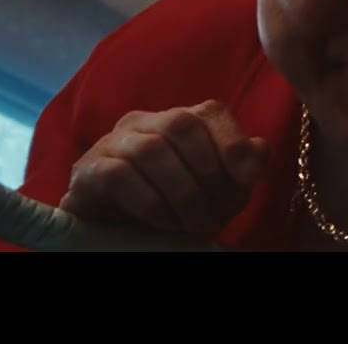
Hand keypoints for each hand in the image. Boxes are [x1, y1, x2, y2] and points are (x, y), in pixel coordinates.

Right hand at [60, 99, 269, 236]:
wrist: (119, 235)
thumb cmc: (175, 206)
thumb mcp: (218, 191)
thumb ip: (241, 168)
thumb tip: (259, 149)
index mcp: (180, 121)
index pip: (210, 112)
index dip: (232, 142)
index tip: (249, 179)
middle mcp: (145, 122)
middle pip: (181, 125)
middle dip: (207, 173)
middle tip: (216, 215)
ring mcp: (113, 142)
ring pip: (151, 149)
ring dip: (181, 192)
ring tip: (193, 224)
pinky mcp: (87, 171)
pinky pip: (119, 175)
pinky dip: (150, 201)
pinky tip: (165, 222)